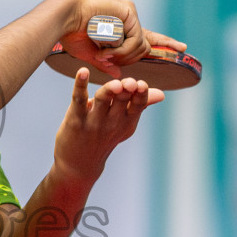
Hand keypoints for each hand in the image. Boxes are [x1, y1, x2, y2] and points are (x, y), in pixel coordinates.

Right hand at [49, 0, 187, 79]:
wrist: (64, 20)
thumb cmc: (72, 35)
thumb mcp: (92, 55)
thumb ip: (107, 63)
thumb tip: (119, 73)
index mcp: (121, 29)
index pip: (148, 38)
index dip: (166, 43)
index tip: (183, 47)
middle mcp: (128, 20)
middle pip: (144, 48)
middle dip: (128, 59)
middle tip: (106, 57)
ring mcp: (130, 14)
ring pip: (140, 47)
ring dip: (122, 56)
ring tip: (103, 53)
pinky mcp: (130, 11)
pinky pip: (135, 40)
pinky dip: (122, 50)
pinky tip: (106, 48)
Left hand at [53, 68, 162, 183]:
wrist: (79, 165)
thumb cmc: (104, 138)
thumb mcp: (125, 124)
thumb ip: (140, 105)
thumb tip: (161, 94)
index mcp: (127, 120)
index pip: (138, 105)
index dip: (140, 94)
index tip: (142, 85)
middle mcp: (112, 121)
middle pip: (121, 100)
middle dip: (126, 90)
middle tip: (129, 83)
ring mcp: (93, 120)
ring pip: (102, 99)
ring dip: (108, 90)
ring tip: (115, 84)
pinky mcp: (75, 119)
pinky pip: (79, 99)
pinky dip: (80, 85)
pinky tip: (82, 71)